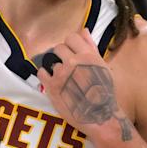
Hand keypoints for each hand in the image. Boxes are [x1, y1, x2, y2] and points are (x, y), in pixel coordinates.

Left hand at [35, 29, 128, 144]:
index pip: (72, 37)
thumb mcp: (103, 67)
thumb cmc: (105, 93)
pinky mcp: (52, 87)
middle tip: (67, 67)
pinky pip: (41, 72)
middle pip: (58, 48)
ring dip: (56, 69)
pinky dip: (45, 76)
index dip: (71, 45)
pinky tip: (53, 83)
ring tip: (64, 80)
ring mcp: (61, 74)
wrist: (100, 117)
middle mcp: (74, 62)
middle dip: (62, 56)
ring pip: (51, 61)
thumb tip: (84, 30)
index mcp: (88, 55)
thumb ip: (91, 47)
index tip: (72, 54)